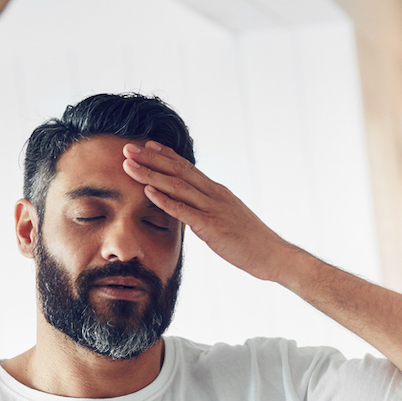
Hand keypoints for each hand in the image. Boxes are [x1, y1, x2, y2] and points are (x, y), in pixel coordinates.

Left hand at [121, 141, 296, 280]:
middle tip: (127, 148)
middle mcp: (214, 194)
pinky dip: (165, 200)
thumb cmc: (252, 241)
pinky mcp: (212, 227)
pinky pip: (185, 211)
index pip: (188, 168)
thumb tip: (194, 211)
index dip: (166, 155)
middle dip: (150, 158)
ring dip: (150, 174)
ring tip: (128, 165)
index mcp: (218, 192)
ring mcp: (213, 209)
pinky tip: (148, 191)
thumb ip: (211, 211)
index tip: (147, 145)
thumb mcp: (229, 219)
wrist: (273, 254)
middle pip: (178, 170)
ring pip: (177, 186)